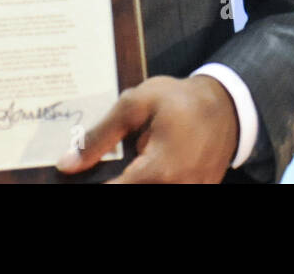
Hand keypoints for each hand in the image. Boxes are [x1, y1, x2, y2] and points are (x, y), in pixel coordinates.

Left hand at [57, 75, 237, 182]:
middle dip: (114, 178)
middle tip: (121, 156)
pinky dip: (154, 180)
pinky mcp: (200, 192)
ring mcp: (191, 192)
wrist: (226, 105)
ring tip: (137, 157)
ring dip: (136, 178)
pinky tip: (149, 167)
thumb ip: (100, 136)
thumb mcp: (136, 104)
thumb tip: (67, 164)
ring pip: (150, 190)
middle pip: (132, 191)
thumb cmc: (178, 100)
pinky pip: (170, 190)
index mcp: (158, 170)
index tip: (75, 179)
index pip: (114, 191)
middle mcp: (176, 188)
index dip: (95, 184)